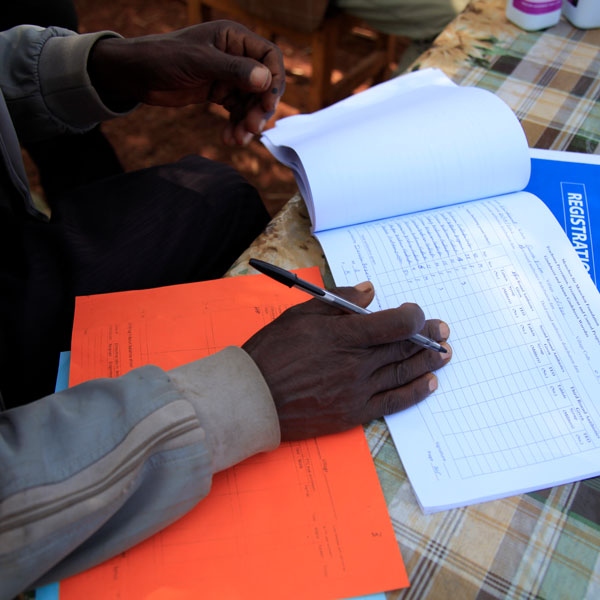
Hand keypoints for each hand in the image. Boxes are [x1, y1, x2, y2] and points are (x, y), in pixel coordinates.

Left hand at [88, 21, 284, 144]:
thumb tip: (266, 79)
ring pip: (251, 102)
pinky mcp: (219, 92)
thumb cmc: (163, 57)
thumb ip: (232, 69)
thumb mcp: (198, 62)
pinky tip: (228, 138)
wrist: (135, 74)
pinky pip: (236, 111)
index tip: (267, 104)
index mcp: (234, 37)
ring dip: (248, 122)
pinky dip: (235, 126)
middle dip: (259, 108)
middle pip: (263, 84)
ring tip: (238, 140)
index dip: (274, 81)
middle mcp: (235, 55)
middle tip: (251, 128)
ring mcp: (228, 75)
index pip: (269, 56)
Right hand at [243, 282, 451, 440]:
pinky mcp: (353, 412)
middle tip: (443, 331)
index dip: (414, 317)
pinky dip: (414, 393)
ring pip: (402, 373)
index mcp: (344, 336)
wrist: (253, 398)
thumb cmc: (273, 352)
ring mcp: (357, 391)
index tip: (416, 313)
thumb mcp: (300, 315)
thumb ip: (338, 301)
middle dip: (428, 338)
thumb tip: (369, 291)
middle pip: (403, 348)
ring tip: (445, 354)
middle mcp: (357, 364)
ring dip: (427, 363)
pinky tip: (429, 384)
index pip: (395, 324)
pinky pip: (392, 402)